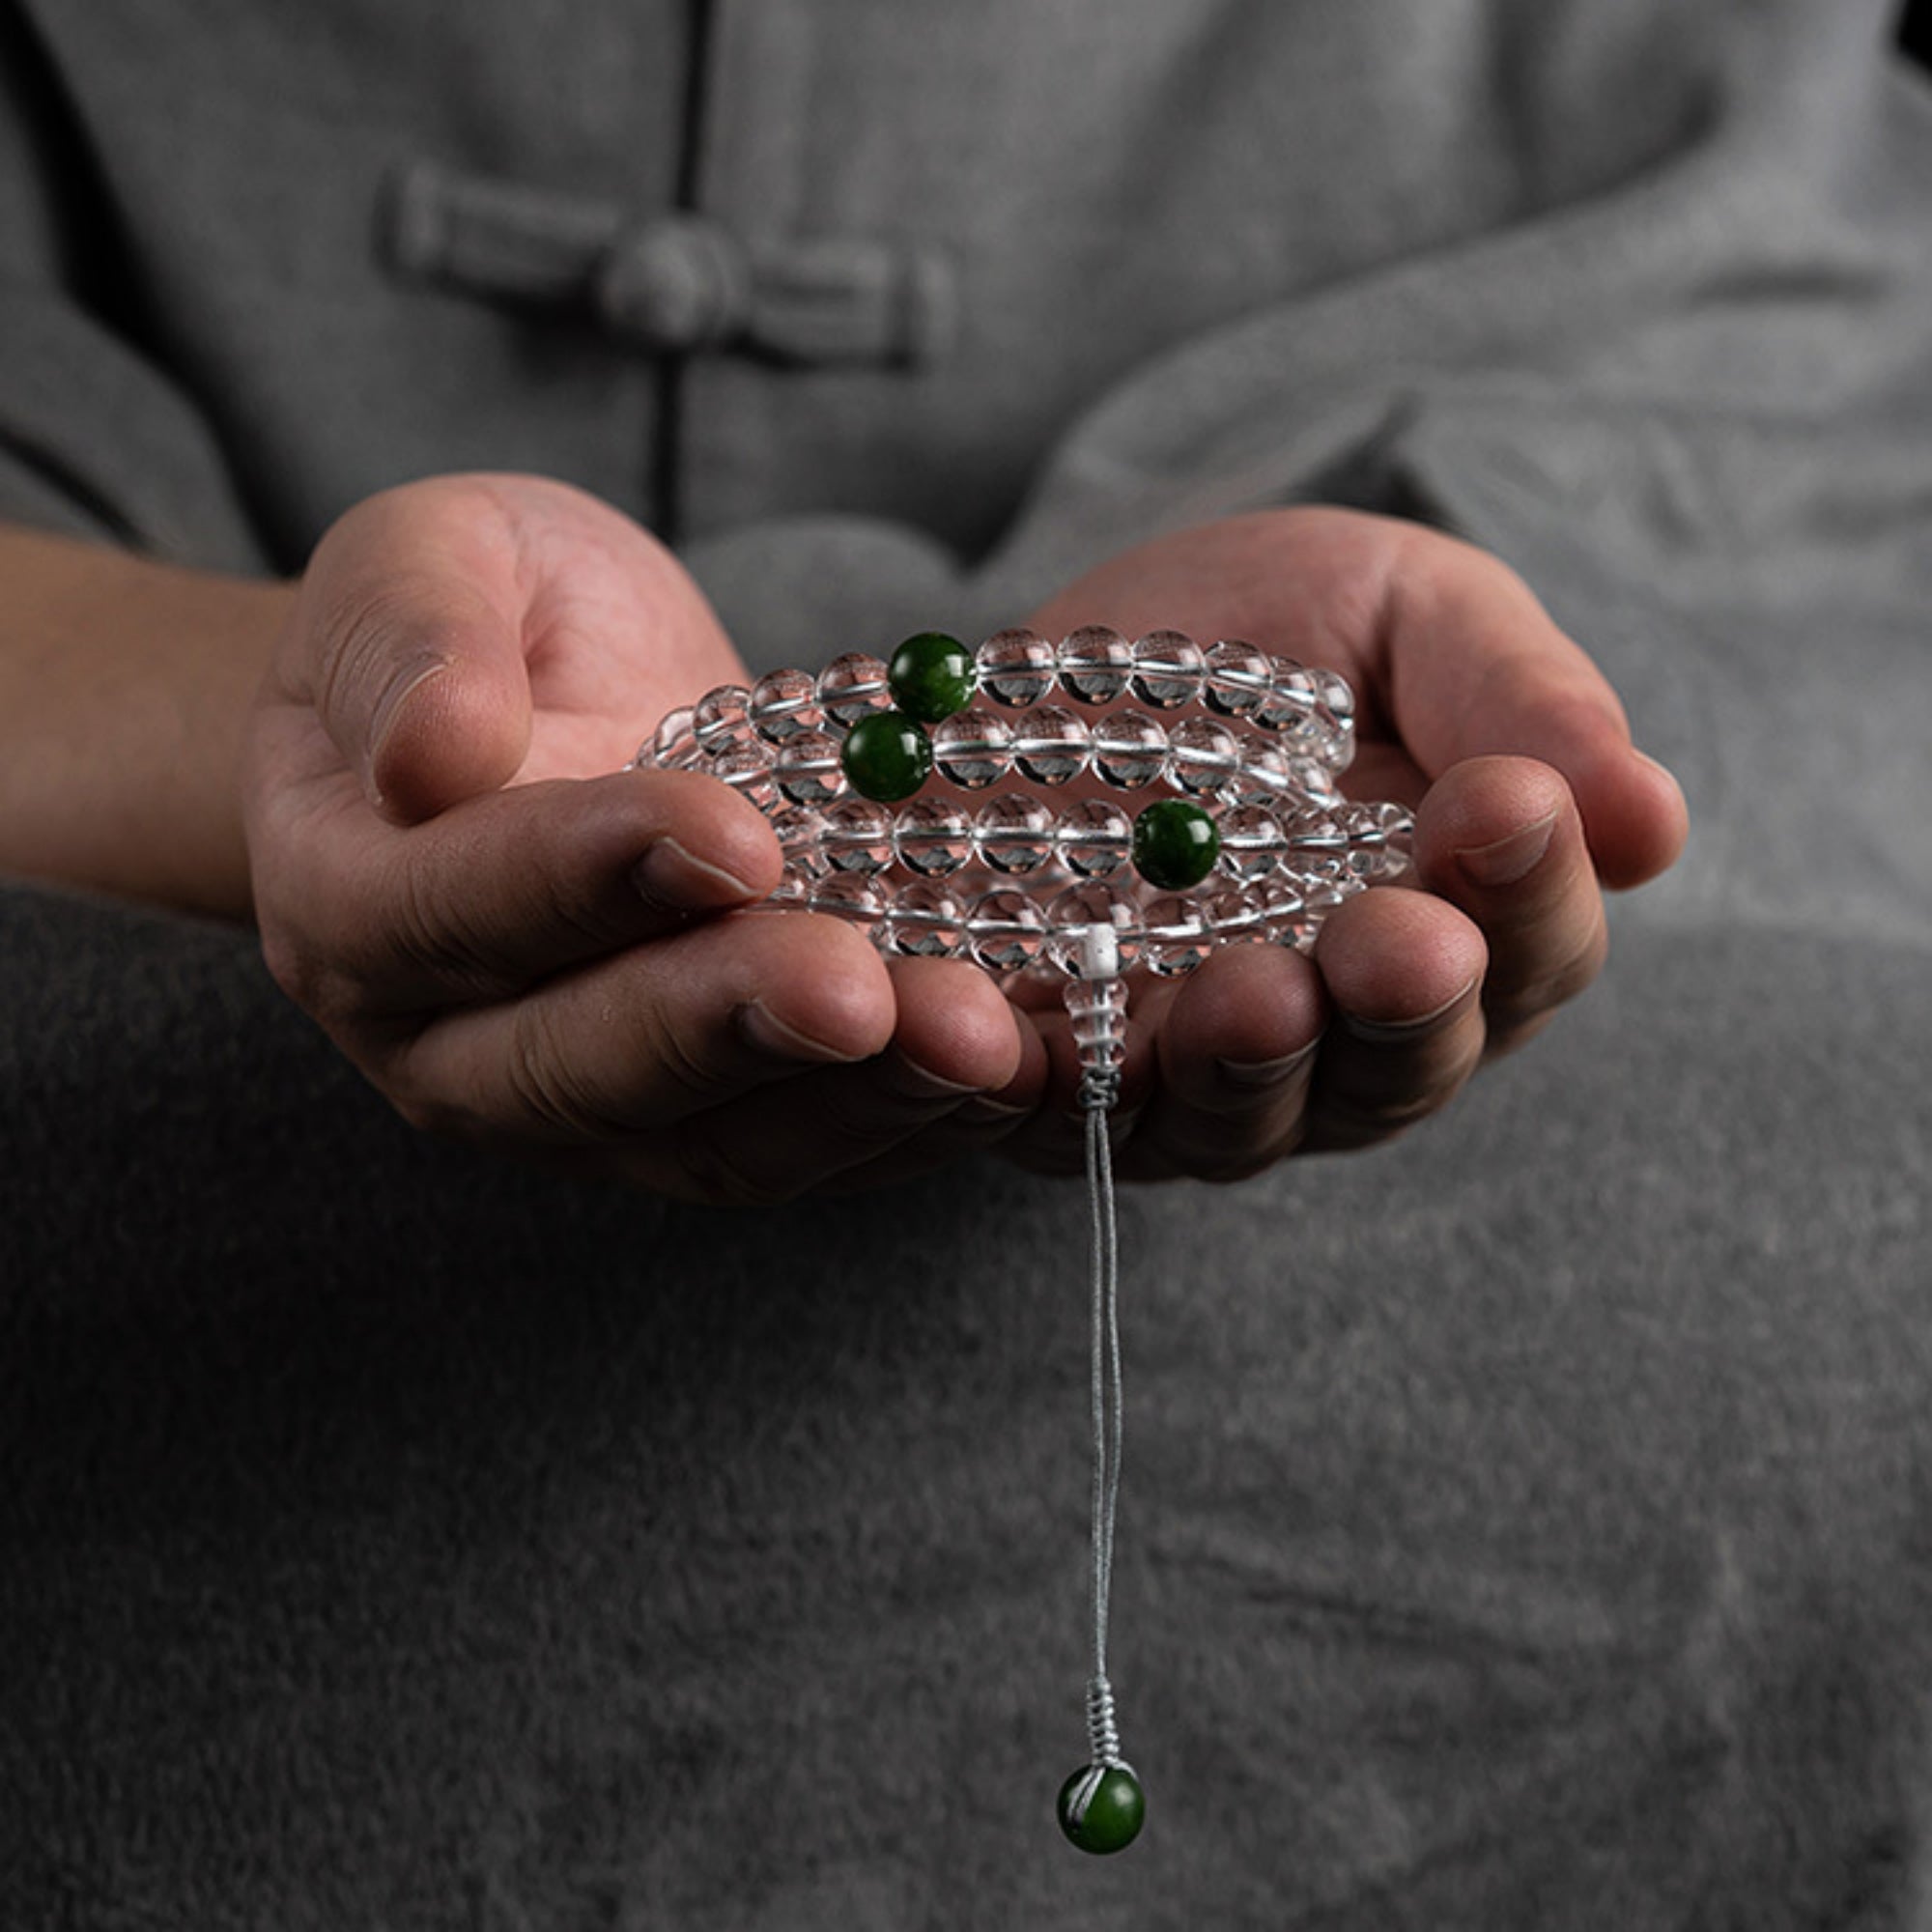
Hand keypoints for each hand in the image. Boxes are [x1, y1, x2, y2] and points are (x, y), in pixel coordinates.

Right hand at [243, 474, 1027, 1201]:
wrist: (539, 714)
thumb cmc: (481, 622)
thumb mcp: (431, 558)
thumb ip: (413, 636)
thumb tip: (430, 750)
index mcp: (351, 895)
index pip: (454, 910)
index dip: (589, 880)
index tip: (727, 835)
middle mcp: (447, 1039)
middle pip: (582, 1065)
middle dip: (733, 1023)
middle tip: (862, 987)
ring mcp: (578, 1105)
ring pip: (707, 1141)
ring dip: (848, 1100)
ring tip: (972, 1041)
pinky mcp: (694, 1125)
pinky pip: (795, 1150)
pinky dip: (903, 1123)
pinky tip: (1005, 1066)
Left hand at [992, 508, 1688, 1179]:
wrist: (1073, 654)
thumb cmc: (1278, 629)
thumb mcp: (1409, 614)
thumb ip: (1519, 698)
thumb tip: (1648, 818)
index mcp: (1461, 931)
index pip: (1529, 953)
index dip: (1530, 893)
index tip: (1510, 804)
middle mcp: (1345, 1036)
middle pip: (1399, 1066)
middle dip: (1401, 1003)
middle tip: (1396, 938)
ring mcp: (1199, 1077)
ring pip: (1243, 1113)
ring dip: (1251, 1059)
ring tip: (1256, 989)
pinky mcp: (1055, 1080)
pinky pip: (1044, 1110)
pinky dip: (1028, 1079)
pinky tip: (1009, 1025)